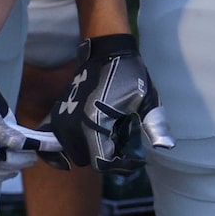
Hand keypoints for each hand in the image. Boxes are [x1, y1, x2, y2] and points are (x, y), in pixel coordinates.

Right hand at [47, 33, 172, 170]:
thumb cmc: (130, 75)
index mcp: (95, 123)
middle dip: (105, 155)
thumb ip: (155, 125)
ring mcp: (61, 120)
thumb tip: (166, 147)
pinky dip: (58, 152)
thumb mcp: (147, 100)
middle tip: (121, 139)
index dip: (120, 163)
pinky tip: (75, 149)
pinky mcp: (57, 115)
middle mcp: (73, 125)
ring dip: (89, 150)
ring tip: (107, 134)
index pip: (102, 162)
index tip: (134, 154)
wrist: (107, 52)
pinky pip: (48, 144)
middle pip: (87, 161)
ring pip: (73, 154)